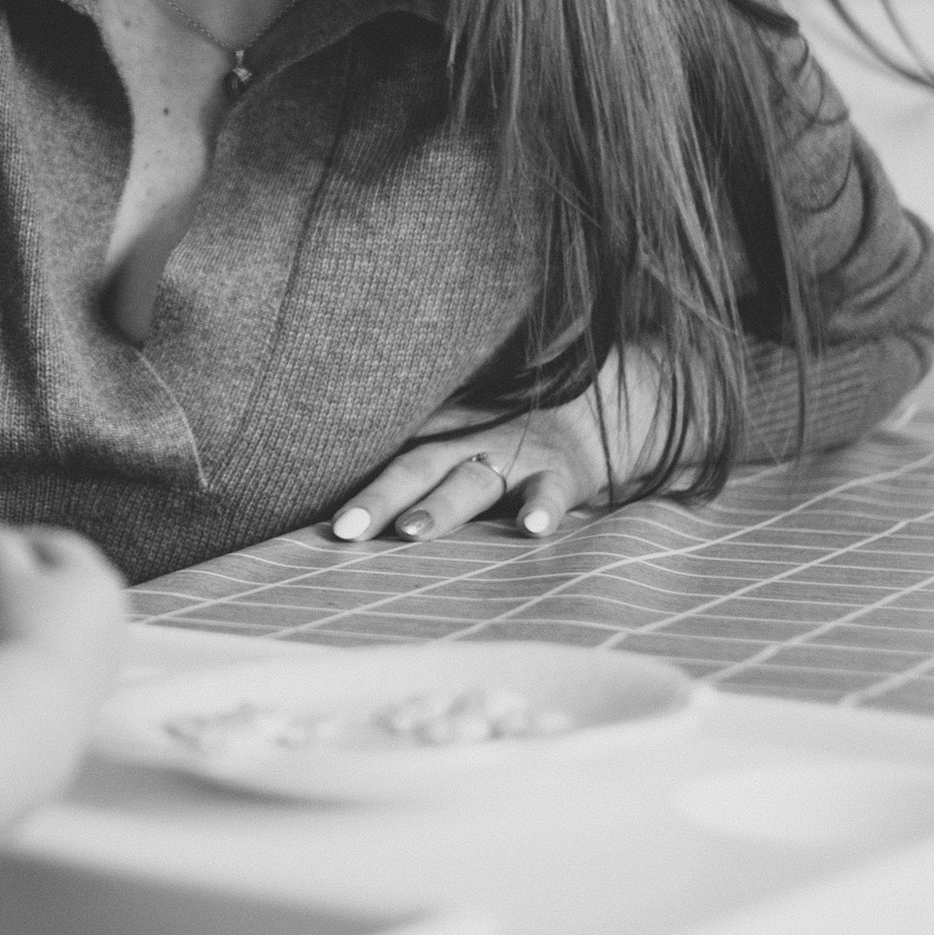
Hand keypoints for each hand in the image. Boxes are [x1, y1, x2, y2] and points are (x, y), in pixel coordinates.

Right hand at [0, 518, 125, 678]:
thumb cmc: (18, 629)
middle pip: (52, 586)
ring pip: (46, 625)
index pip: (51, 543)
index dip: (7, 542)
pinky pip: (47, 658)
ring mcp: (102, 657)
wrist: (33, 715)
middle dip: (6, 584)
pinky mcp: (86, 692)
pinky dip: (20, 652)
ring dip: (8, 621)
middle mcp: (110, 615)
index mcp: (97, 577)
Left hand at [329, 349, 671, 546]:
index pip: (394, 453)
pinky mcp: (567, 471)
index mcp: (449, 431)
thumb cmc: (522, 425)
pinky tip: (530, 530)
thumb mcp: (471, 425)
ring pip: (475, 481)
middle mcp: (476, 440)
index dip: (356, 477)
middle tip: (344, 529)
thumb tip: (349, 470)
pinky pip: (554, 490)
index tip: (322, 514)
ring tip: (413, 533)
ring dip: (444, 506)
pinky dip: (544, 508)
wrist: (612, 401)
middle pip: (420, 466)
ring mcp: (520, 455)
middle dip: (382, 497)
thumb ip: (427, 447)